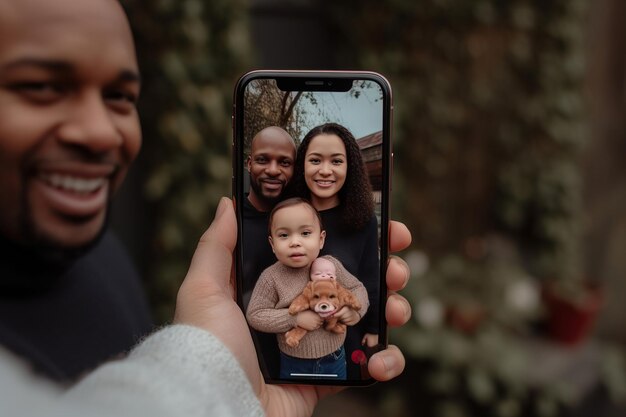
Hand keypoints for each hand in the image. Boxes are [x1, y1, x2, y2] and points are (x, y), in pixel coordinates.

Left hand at [174, 197, 411, 416]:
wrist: (216, 406)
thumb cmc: (206, 345)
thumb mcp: (204, 288)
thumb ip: (217, 246)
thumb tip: (229, 202)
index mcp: (277, 287)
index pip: (322, 255)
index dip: (354, 240)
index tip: (383, 228)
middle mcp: (300, 311)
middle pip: (352, 284)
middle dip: (384, 272)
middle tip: (397, 269)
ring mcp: (316, 344)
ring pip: (367, 320)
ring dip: (392, 310)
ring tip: (395, 310)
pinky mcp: (326, 377)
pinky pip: (366, 366)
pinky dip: (385, 361)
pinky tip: (381, 359)